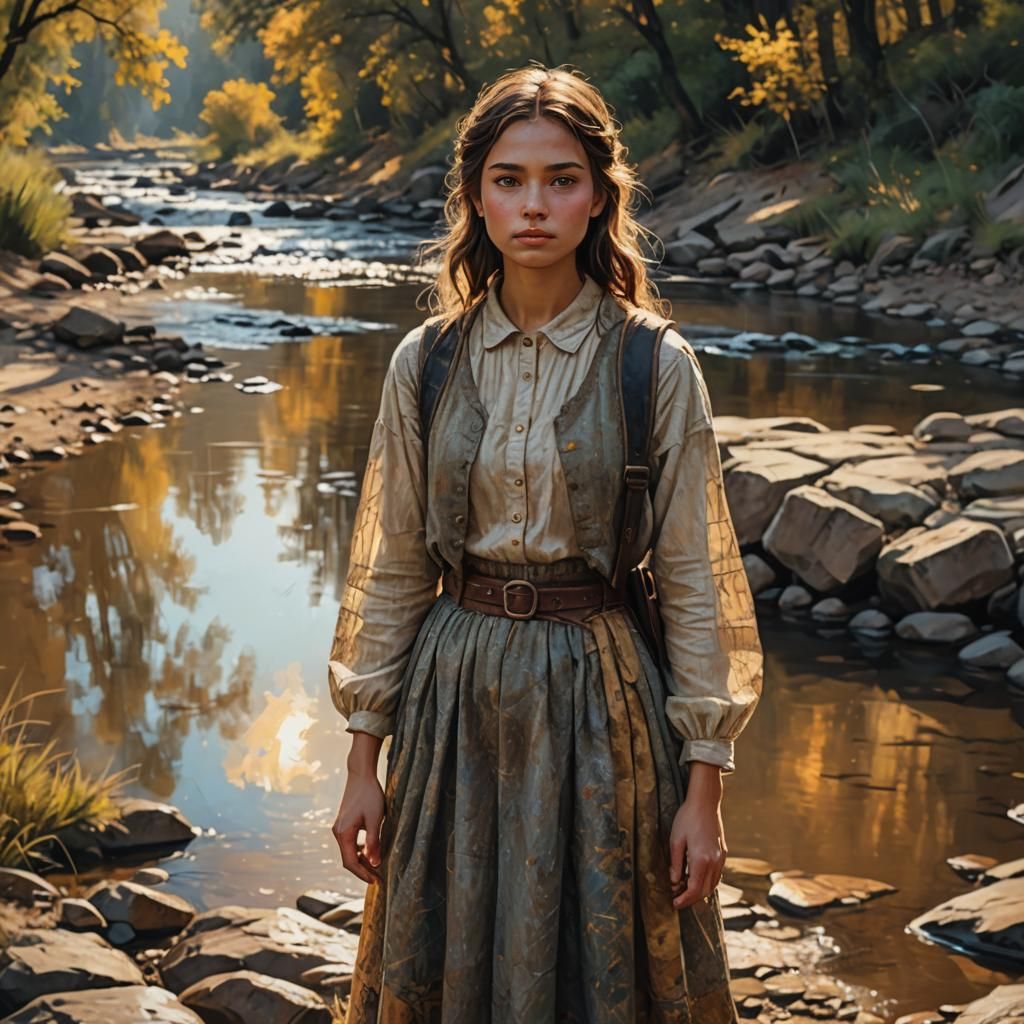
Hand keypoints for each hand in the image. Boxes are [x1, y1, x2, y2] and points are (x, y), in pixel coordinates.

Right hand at [331, 732, 385, 883]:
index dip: (363, 874)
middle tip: (379, 879)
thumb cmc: (370, 795)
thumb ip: (374, 842)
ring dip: (362, 861)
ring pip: (349, 851)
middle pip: (348, 859)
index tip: (376, 882)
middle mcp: (337, 832)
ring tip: (376, 868)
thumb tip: (374, 863)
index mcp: (343, 834)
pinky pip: (350, 843)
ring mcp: (339, 828)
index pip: (350, 862)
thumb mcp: (375, 819)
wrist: (360, 774)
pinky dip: (360, 850)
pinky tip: (371, 851)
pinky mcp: (344, 823)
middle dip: (363, 870)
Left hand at [668, 761, 726, 909]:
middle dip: (691, 899)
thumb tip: (674, 882)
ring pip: (712, 884)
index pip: (694, 889)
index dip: (684, 899)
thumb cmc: (688, 818)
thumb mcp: (675, 840)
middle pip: (705, 890)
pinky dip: (707, 882)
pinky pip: (716, 875)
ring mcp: (721, 858)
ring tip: (684, 891)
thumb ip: (675, 863)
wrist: (705, 802)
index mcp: (702, 859)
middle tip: (677, 900)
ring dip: (700, 892)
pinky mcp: (723, 853)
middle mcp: (714, 862)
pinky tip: (696, 879)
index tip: (674, 903)